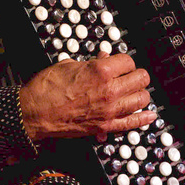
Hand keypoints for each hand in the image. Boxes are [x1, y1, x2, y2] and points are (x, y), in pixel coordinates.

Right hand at [18, 54, 156, 140]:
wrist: (34, 112)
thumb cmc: (46, 88)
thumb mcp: (69, 65)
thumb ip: (91, 62)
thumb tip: (104, 58)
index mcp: (101, 71)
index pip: (128, 61)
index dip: (124, 61)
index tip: (120, 64)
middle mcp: (110, 90)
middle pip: (141, 79)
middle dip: (136, 75)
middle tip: (130, 76)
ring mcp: (110, 110)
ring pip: (142, 99)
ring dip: (140, 94)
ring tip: (135, 92)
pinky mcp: (105, 126)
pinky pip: (132, 123)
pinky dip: (143, 119)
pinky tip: (150, 115)